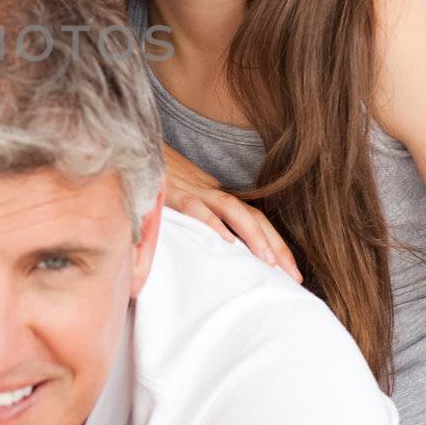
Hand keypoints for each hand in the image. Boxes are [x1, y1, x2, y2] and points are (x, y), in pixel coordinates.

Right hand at [162, 152, 301, 281]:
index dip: (277, 245)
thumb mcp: (181, 204)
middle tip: (292, 276)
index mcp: (215, 198)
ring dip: (253, 235)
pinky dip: (210, 222)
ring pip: (233, 209)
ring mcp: (193, 191)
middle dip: (276, 246)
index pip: (256, 219)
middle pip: (254, 217)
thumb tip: (214, 255)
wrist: (131, 148)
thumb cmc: (155, 184)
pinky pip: (195, 208)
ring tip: (267, 262)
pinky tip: (224, 241)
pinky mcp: (172, 193)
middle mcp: (210, 193)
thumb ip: (197, 223)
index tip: (294, 274)